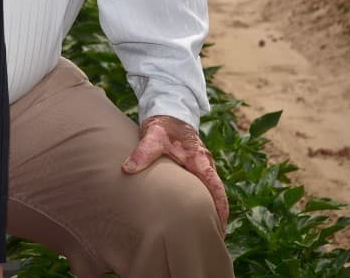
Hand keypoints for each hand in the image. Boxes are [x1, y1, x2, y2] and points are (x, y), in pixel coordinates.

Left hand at [122, 114, 228, 228]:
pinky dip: (204, 199)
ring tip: (207, 230)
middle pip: (217, 193)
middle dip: (218, 214)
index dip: (220, 206)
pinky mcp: (195, 166)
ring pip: (210, 190)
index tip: (221, 226)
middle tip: (216, 238)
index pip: (215, 187)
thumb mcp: (152, 137)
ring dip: (211, 207)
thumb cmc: (162, 125)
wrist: (167, 112)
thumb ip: (142, 153)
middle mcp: (205, 163)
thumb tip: (127, 169)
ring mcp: (202, 165)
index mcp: (200, 159)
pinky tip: (195, 212)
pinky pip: (203, 185)